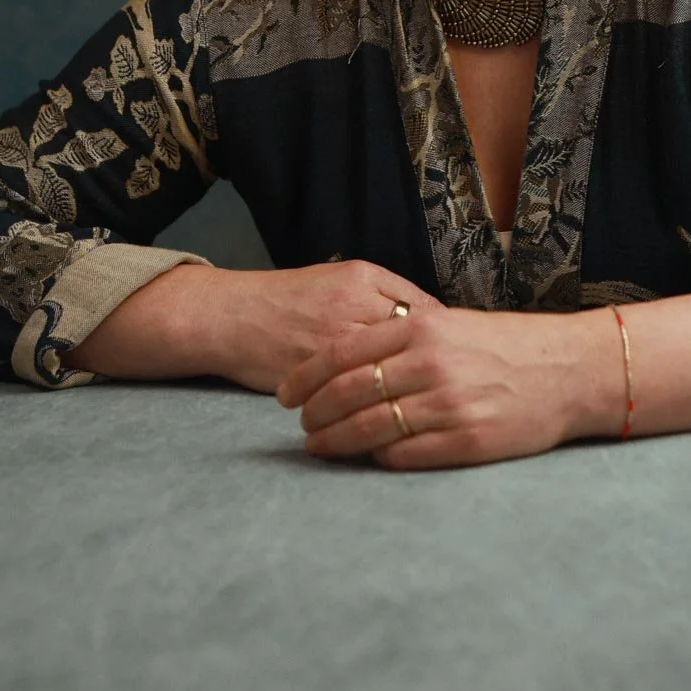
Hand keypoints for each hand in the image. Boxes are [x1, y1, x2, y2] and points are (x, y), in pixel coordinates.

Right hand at [216, 259, 444, 393]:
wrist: (233, 317)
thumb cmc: (290, 295)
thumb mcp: (340, 275)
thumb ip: (385, 291)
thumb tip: (432, 316)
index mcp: (362, 279)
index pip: (422, 309)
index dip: (444, 337)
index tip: (456, 354)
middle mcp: (351, 309)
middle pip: (411, 342)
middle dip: (433, 366)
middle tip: (450, 384)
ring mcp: (333, 344)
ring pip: (386, 371)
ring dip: (407, 390)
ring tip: (423, 403)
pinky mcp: (316, 377)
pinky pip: (357, 396)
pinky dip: (376, 407)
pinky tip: (388, 415)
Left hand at [275, 304, 621, 468]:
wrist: (566, 370)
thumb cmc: (504, 346)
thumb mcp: (449, 325)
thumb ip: (400, 340)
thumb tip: (346, 365)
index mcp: (422, 327)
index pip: (342, 353)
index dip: (305, 377)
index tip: (283, 394)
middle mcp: (431, 364)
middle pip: (348, 394)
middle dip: (314, 414)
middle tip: (300, 427)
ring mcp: (449, 405)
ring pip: (370, 428)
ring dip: (336, 442)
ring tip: (320, 447)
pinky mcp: (468, 441)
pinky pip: (406, 455)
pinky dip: (379, 458)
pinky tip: (370, 457)